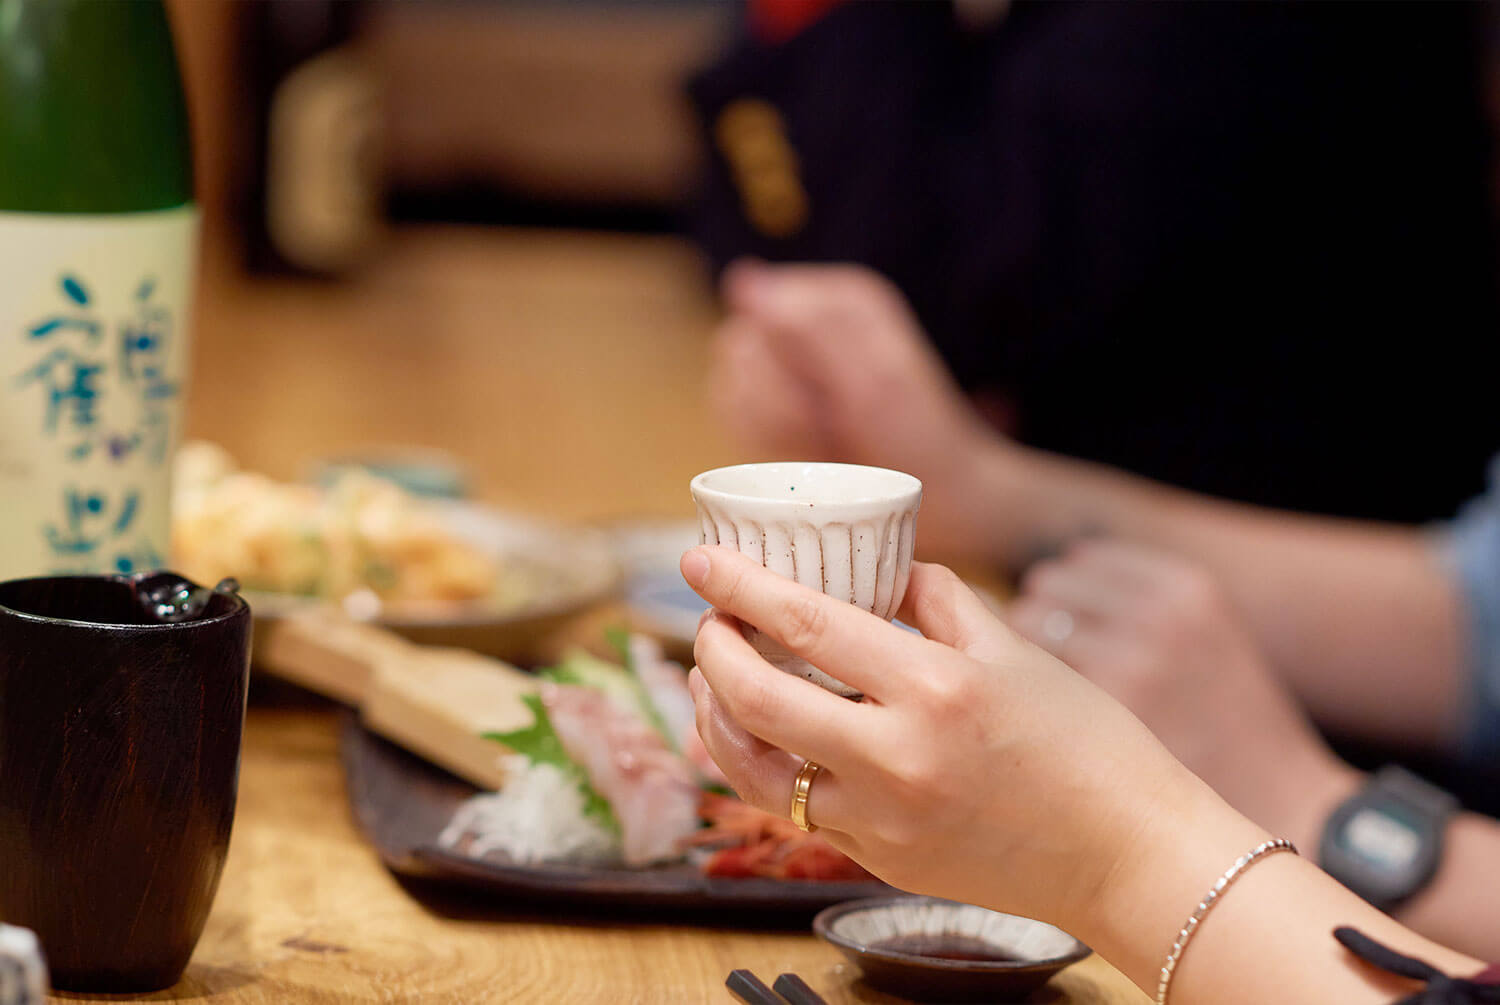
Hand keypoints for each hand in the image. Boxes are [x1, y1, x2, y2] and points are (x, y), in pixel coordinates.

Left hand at [679, 544, 1242, 933]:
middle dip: (712, 649)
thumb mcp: (1015, 651)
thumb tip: (881, 570)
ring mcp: (881, 820)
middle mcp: (897, 759)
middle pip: (758, 699)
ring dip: (715, 715)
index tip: (697, 560)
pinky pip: (792, 809)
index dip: (741, 588)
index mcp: (935, 689)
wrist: (1126, 856)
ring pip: (755, 768)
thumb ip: (936, 601)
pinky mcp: (877, 861)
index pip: (807, 626)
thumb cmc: (1085, 745)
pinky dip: (759, 765)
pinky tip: (755, 734)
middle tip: (707, 618)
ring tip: (709, 675)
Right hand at [708, 261, 1008, 558]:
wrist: (940, 495)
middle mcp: (807, 325)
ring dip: (775, 427)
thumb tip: (743, 281)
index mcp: (836, 301)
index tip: (829, 395)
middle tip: (832, 425)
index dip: (785, 363)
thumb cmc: (918, 434)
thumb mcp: (875, 378)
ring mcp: (789, 368)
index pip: (761, 311)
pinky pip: (734, 419)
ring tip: (826, 440)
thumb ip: (812, 326)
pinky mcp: (774, 407)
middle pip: (739, 351)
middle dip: (781, 403)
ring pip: (730, 388)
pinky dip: (765, 442)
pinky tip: (807, 451)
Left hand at [1008, 539, 1360, 851]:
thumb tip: (1032, 584)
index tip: (1078, 637)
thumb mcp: (1200, 631)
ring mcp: (1131, 661)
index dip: (1069, 599)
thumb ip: (1130, 599)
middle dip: (1042, 624)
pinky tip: (1049, 727)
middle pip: (1045, 588)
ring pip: (1027, 629)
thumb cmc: (1222, 719)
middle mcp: (1157, 613)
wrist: (1277, 798)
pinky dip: (1026, 698)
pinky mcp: (1104, 713)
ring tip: (1047, 701)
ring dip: (1023, 661)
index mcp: (1184, 586)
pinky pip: (1028, 680)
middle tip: (1055, 674)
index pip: (1080, 561)